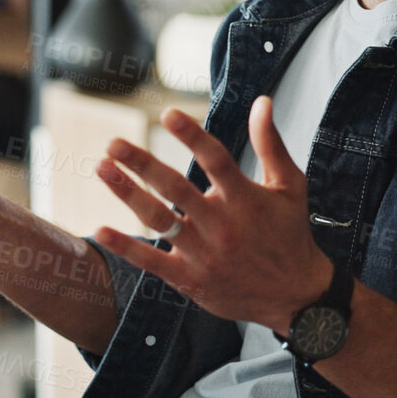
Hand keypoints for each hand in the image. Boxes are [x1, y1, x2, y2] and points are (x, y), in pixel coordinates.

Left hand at [93, 96, 333, 329]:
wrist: (295, 296)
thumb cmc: (290, 234)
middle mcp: (221, 224)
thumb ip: (270, 143)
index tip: (168, 113)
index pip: (215, 159)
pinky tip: (100, 229)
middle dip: (142, 163)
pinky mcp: (190, 278)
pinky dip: (124, 246)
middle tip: (113, 142)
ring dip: (127, 193)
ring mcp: (203, 253)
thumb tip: (262, 101)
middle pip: (175, 188)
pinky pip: (151, 261)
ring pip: (157, 219)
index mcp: (245, 198)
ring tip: (101, 169)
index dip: (192, 135)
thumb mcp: (289, 186)